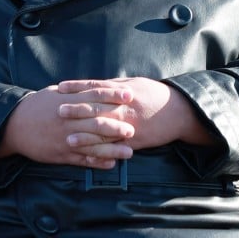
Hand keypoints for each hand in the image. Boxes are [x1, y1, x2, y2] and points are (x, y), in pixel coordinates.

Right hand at [0, 86, 133, 166]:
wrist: (13, 124)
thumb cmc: (36, 106)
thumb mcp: (54, 94)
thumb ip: (75, 92)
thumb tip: (96, 87)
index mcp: (67, 101)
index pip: (94, 96)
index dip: (112, 96)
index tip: (129, 95)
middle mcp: (68, 120)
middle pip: (96, 122)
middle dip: (116, 125)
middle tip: (134, 128)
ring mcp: (65, 138)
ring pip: (92, 144)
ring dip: (112, 149)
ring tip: (129, 152)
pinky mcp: (61, 153)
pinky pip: (82, 159)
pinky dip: (97, 162)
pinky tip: (111, 164)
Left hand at [57, 77, 213, 150]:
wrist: (180, 113)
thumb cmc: (155, 94)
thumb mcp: (134, 83)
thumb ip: (113, 85)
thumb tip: (94, 85)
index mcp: (122, 91)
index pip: (95, 87)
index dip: (76, 87)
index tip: (60, 86)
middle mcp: (124, 108)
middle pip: (96, 109)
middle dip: (76, 110)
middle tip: (58, 110)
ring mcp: (130, 126)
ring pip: (104, 132)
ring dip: (85, 136)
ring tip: (68, 138)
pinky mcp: (135, 141)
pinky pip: (116, 148)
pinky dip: (102, 152)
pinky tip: (89, 156)